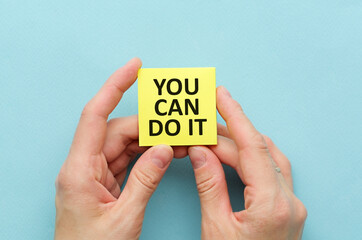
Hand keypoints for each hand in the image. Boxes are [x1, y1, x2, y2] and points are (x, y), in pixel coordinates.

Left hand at [54, 58, 186, 239]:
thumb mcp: (124, 218)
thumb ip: (146, 181)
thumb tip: (163, 149)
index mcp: (79, 171)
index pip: (95, 115)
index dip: (114, 86)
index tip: (134, 67)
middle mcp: (84, 166)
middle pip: (118, 131)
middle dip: (149, 125)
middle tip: (178, 124)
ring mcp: (94, 174)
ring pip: (124, 144)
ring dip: (150, 141)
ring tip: (177, 139)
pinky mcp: (104, 182)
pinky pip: (126, 158)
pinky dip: (146, 155)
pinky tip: (164, 154)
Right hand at [188, 86, 306, 239]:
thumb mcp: (215, 228)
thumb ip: (209, 185)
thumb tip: (200, 151)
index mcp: (272, 204)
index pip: (252, 147)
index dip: (234, 117)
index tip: (220, 96)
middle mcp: (289, 200)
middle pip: (258, 151)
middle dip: (228, 133)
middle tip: (202, 122)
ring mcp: (292, 204)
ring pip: (269, 157)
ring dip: (242, 142)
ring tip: (215, 133)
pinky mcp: (287, 208)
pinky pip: (272, 170)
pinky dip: (251, 157)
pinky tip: (235, 153)